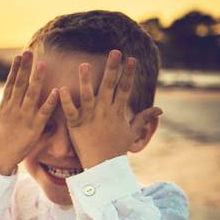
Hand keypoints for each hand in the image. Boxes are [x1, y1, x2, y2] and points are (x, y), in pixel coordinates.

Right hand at [0, 51, 59, 174]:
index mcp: (5, 106)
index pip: (10, 83)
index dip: (15, 69)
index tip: (19, 56)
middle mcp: (14, 109)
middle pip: (20, 84)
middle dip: (25, 68)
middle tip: (30, 52)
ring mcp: (24, 117)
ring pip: (32, 95)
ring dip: (37, 79)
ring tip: (42, 65)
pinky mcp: (34, 128)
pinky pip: (44, 113)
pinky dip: (50, 102)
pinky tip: (57, 91)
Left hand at [58, 50, 162, 168]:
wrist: (102, 167)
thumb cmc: (116, 149)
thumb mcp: (132, 133)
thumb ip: (144, 118)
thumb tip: (160, 109)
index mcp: (117, 112)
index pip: (125, 88)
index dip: (129, 74)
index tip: (131, 59)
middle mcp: (104, 111)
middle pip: (109, 86)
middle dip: (112, 68)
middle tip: (114, 52)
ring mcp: (90, 117)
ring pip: (88, 95)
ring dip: (86, 80)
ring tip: (83, 65)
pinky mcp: (75, 125)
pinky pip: (69, 111)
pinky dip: (65, 101)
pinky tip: (60, 88)